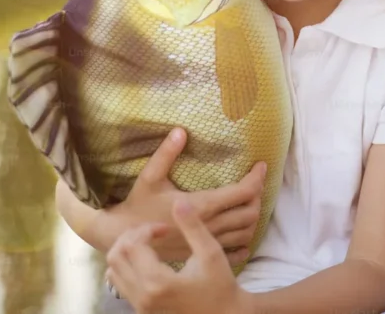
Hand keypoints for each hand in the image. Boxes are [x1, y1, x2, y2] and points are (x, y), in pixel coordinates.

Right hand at [99, 127, 265, 264]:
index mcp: (201, 206)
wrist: (123, 239)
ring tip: (250, 202)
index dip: (257, 178)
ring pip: (246, 233)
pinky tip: (243, 233)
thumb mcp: (149, 177)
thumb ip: (166, 154)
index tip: (261, 165)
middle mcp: (209, 226)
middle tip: (255, 182)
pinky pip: (234, 252)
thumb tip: (180, 131)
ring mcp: (206, 243)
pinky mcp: (201, 254)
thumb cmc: (137, 206)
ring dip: (253, 217)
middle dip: (258, 195)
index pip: (243, 192)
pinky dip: (244, 241)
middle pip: (250, 212)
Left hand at [106, 199, 254, 313]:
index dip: (146, 229)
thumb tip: (179, 201)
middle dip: (132, 237)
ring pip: (112, 270)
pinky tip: (148, 261)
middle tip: (153, 232)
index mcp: (157, 282)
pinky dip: (126, 266)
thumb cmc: (220, 285)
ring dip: (126, 251)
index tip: (165, 228)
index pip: (133, 245)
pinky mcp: (140, 309)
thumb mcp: (211, 253)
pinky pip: (119, 283)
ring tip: (148, 244)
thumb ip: (193, 227)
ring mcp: (138, 305)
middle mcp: (142, 296)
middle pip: (116, 256)